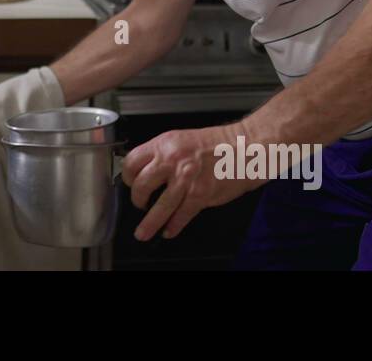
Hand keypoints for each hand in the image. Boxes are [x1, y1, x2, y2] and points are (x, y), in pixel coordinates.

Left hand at [120, 122, 265, 240]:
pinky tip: (169, 229)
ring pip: (159, 206)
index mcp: (164, 144)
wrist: (245, 148)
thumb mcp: (181, 140)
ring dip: (149, 223)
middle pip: (140, 185)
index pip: (132, 161)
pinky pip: (181, 215)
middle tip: (139, 204)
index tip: (128, 183)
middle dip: (137, 199)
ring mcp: (186, 179)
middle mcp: (172, 160)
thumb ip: (163, 155)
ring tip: (143, 232)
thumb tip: (147, 172)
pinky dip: (173, 225)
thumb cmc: (217, 144)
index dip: (127, 176)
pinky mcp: (200, 195)